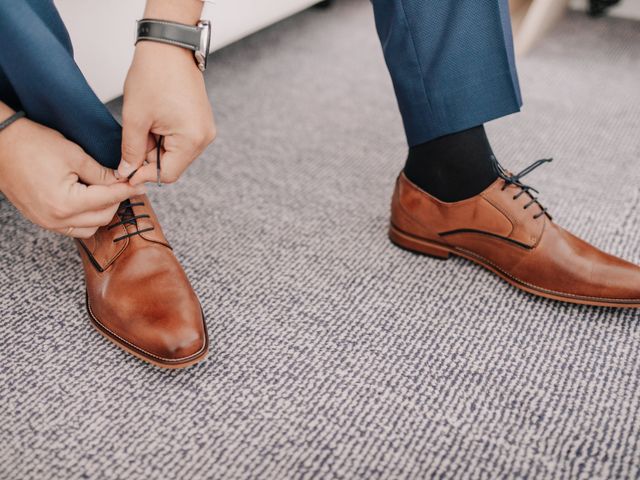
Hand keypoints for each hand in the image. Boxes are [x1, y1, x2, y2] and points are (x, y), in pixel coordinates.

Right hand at [0, 113, 145, 237]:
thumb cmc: (32, 144)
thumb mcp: (74, 155)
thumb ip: (102, 173)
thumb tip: (123, 181)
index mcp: (66, 203)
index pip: (108, 199)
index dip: (127, 190)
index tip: (140, 184)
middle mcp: (56, 219)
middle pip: (103, 217)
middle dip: (116, 200)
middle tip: (122, 184)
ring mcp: (47, 223)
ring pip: (89, 227)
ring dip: (102, 212)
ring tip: (104, 191)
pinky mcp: (41, 220)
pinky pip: (72, 228)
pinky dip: (85, 217)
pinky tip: (88, 199)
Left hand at [118, 41, 215, 185]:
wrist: (168, 46)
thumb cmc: (153, 75)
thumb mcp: (135, 117)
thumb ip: (131, 150)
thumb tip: (127, 172)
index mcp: (191, 139)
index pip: (167, 174)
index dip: (143, 175)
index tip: (125, 169)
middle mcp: (204, 138)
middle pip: (173, 166)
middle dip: (149, 159)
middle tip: (131, 141)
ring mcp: (205, 130)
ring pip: (176, 154)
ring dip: (156, 148)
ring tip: (144, 126)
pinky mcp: (201, 122)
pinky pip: (181, 141)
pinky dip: (164, 138)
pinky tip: (154, 122)